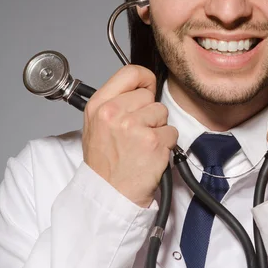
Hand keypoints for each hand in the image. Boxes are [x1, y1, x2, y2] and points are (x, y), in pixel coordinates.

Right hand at [82, 65, 177, 207]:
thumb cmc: (105, 164)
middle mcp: (114, 113)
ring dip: (158, 130)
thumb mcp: (96, 126)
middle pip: (149, 96)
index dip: (144, 79)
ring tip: (142, 146)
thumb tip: (141, 88)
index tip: (147, 88)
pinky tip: (150, 155)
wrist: (109, 194)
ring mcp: (134, 127)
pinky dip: (166, 145)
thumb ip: (116, 103)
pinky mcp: (153, 142)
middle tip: (137, 133)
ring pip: (162, 114)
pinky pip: (172, 133)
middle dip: (149, 113)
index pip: (130, 72)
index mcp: (99, 105)